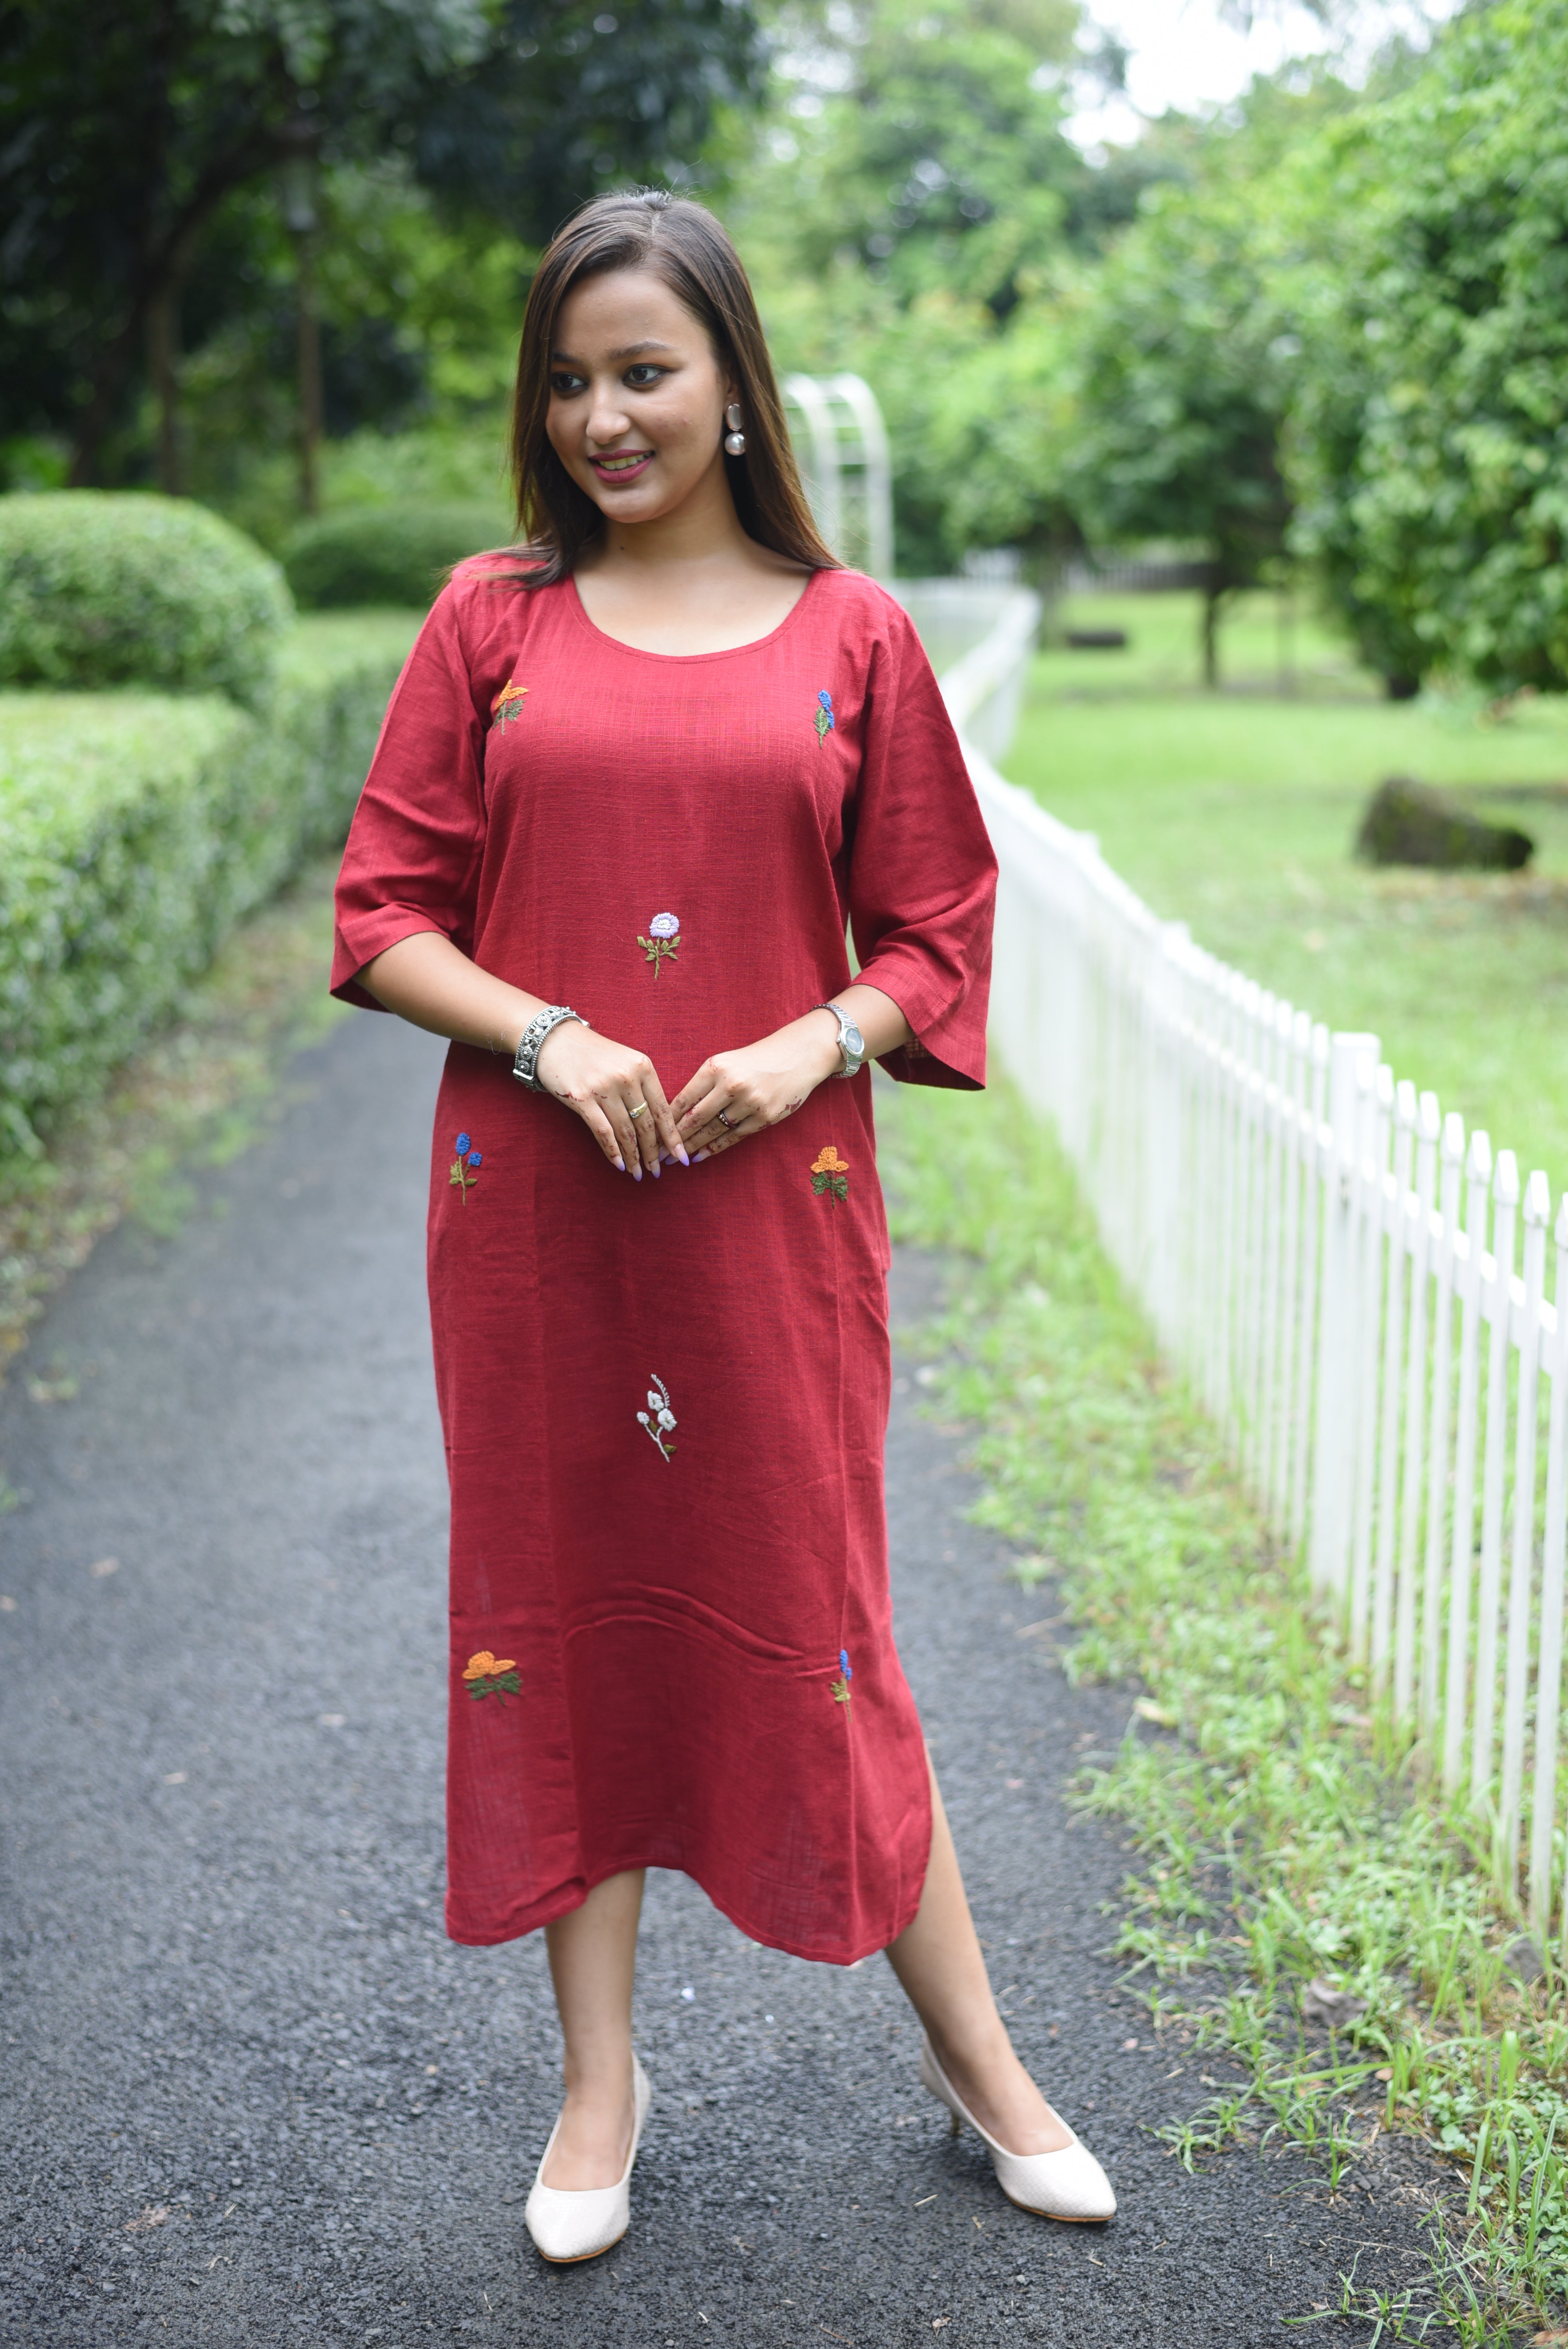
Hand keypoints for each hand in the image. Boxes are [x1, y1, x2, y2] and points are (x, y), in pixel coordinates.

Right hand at [533, 1020, 685, 1178]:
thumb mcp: (625, 1062)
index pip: (662, 1109)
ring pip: (626, 1132)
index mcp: (643, 1067)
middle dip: (653, 1152)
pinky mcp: (581, 1098)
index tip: (681, 1157)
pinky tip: (619, 1165)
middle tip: (656, 1171)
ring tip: (638, 1173)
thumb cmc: (593, 1055)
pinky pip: (603, 1132)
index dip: (672, 1137)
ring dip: (634, 1157)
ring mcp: (603, 1088)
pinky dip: (613, 1152)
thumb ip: (642, 1088)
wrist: (555, 1040)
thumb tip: (658, 1127)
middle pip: (645, 1124)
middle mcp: (626, 1077)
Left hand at [670, 1013, 842, 1159]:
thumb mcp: (725, 1063)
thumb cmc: (755, 1060)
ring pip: (712, 1131)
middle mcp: (731, 1085)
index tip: (653, 1135)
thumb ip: (703, 1084)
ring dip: (692, 1148)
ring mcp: (749, 1103)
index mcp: (715, 1068)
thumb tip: (676, 1113)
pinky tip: (700, 1157)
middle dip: (675, 1140)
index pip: (684, 1100)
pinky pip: (733, 1137)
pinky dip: (714, 1149)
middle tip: (659, 1155)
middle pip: (695, 1119)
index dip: (667, 1121)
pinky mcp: (765, 1117)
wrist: (797, 1056)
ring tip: (677, 1159)